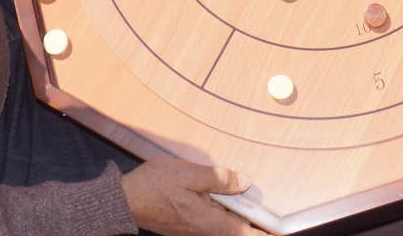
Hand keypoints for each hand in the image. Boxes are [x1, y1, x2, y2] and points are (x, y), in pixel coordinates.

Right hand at [121, 157, 263, 235]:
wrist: (124, 199)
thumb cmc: (154, 185)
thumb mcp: (190, 174)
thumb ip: (219, 178)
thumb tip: (243, 181)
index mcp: (207, 220)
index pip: (242, 233)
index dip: (262, 234)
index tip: (278, 234)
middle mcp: (201, 229)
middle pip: (233, 228)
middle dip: (249, 220)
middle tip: (264, 210)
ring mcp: (192, 228)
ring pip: (222, 224)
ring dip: (234, 213)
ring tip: (245, 198)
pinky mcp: (184, 223)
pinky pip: (210, 219)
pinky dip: (221, 210)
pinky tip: (221, 196)